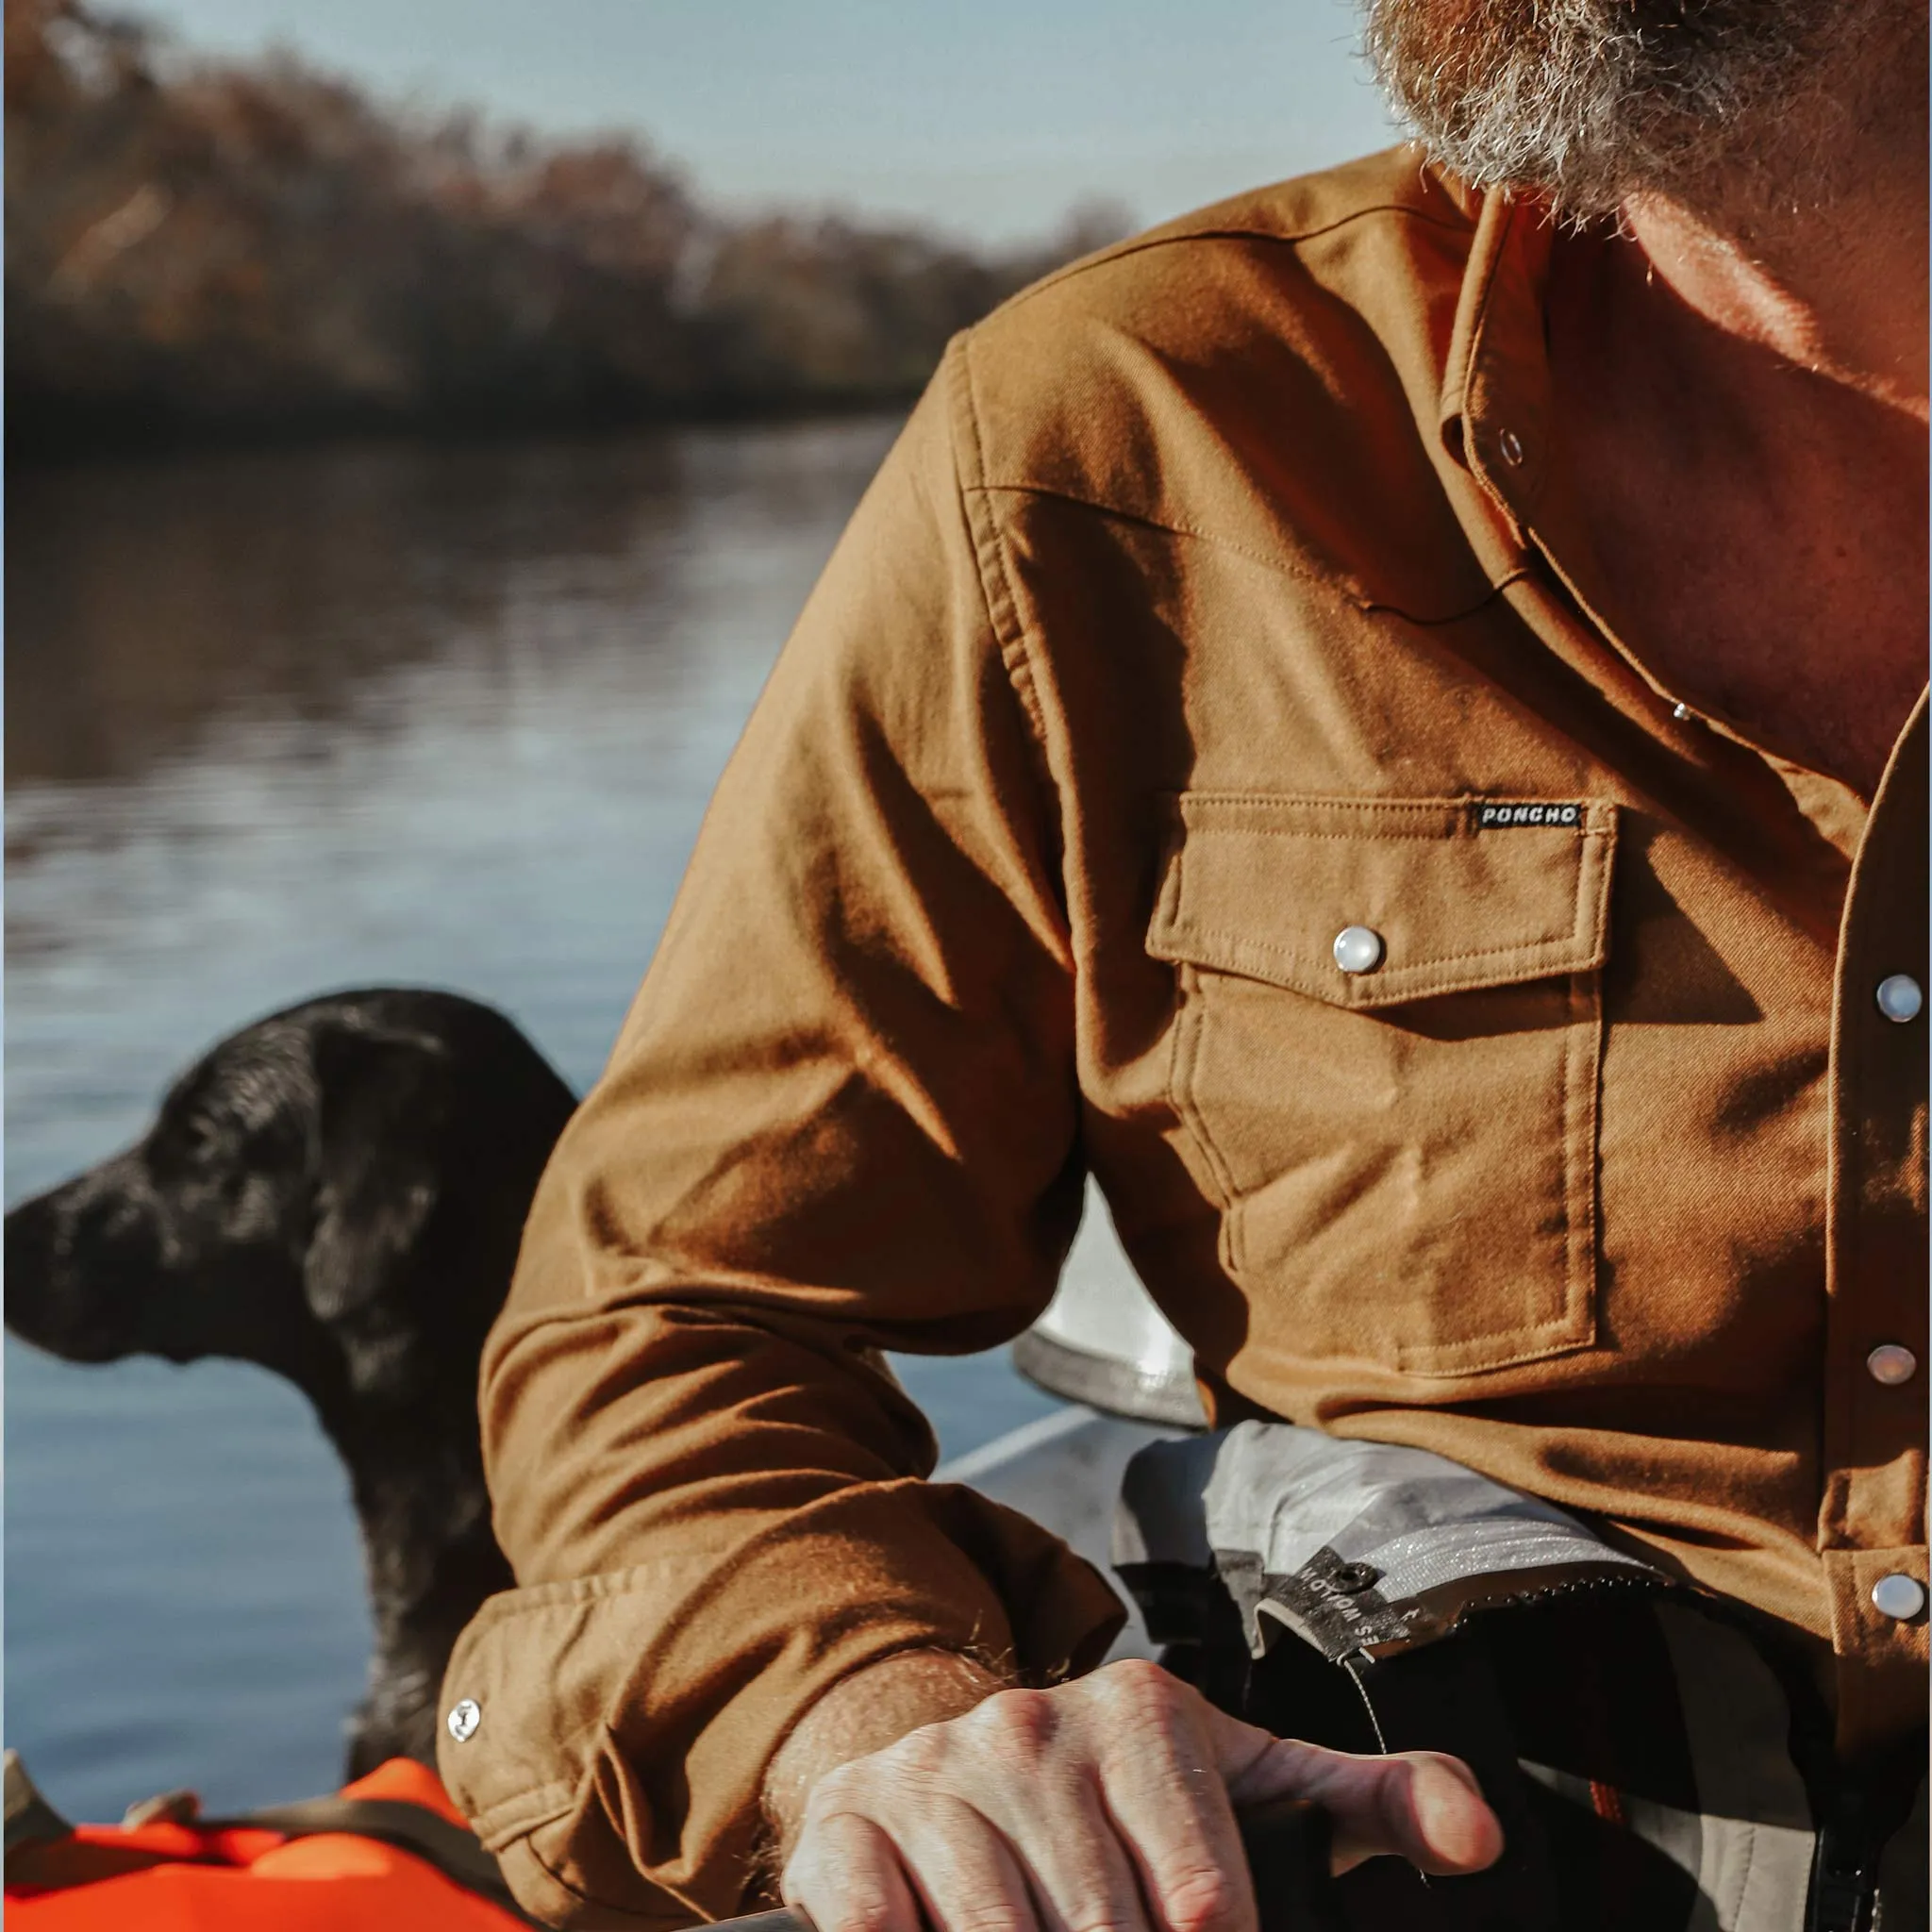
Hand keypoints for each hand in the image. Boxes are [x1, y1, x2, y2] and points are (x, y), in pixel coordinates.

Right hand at [778, 1656, 1501, 1931]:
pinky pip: (874, 1917)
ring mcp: (934, 1775)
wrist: (952, 1748)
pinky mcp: (851, 1826)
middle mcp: (1031, 1727)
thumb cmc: (1116, 1793)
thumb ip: (1364, 1805)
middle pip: (1099, 1928)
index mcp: (1140, 1714)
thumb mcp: (1243, 1782)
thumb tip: (1480, 1838)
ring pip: (997, 1931)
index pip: (1201, 1896)